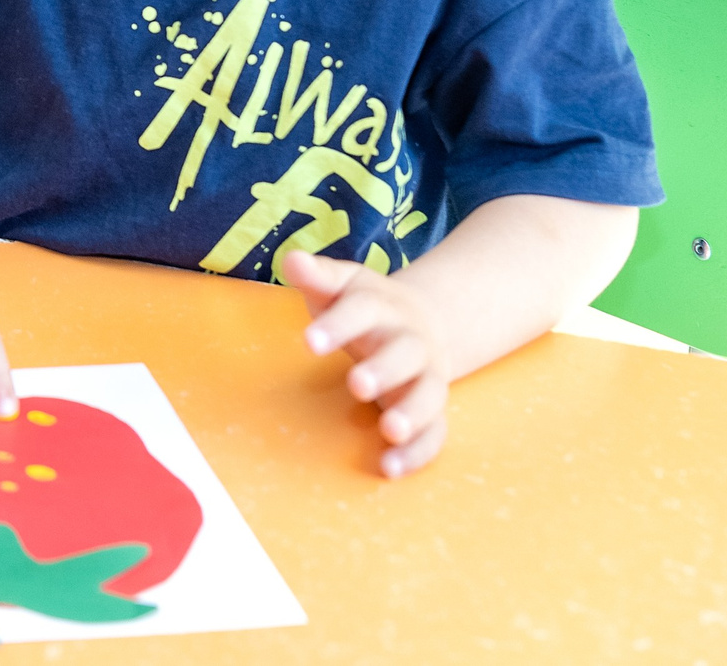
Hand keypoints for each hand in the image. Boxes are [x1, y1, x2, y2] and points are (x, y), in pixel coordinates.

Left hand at [283, 251, 450, 478]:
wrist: (422, 320)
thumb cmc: (364, 305)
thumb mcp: (343, 284)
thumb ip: (317, 276)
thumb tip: (291, 258)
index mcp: (382, 307)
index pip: (363, 310)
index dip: (338, 324)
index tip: (309, 341)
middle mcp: (410, 341)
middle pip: (403, 353)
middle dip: (383, 369)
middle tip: (357, 384)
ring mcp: (425, 376)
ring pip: (427, 394)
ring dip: (412, 412)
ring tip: (389, 430)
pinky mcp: (432, 409)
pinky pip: (435, 433)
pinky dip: (418, 452)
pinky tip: (391, 468)